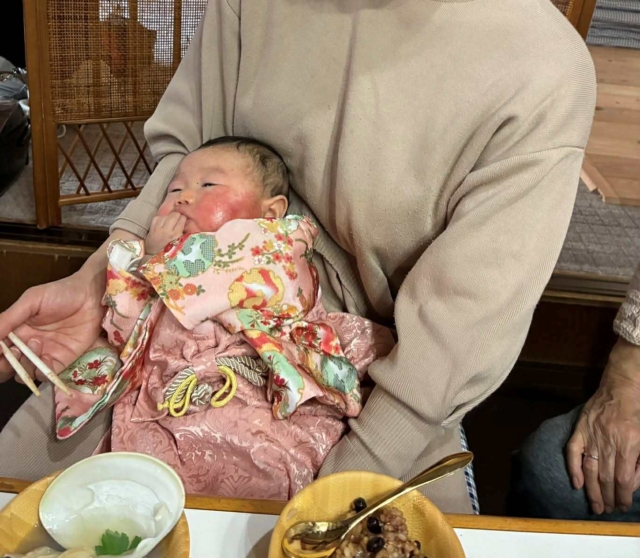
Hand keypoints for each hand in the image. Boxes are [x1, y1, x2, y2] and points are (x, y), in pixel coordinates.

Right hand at [0, 264, 105, 384]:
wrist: (92, 296)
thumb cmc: (61, 293)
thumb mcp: (31, 301)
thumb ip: (9, 318)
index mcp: (15, 331)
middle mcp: (27, 346)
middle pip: (8, 367)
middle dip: (4, 366)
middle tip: (13, 352)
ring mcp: (45, 354)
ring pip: (26, 374)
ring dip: (25, 365)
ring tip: (35, 343)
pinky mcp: (63, 360)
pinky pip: (47, 374)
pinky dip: (42, 371)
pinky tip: (46, 357)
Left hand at [146, 212, 186, 254]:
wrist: (153, 252)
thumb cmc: (169, 248)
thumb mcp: (179, 241)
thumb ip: (183, 231)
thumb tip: (186, 221)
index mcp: (176, 235)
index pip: (182, 219)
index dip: (183, 218)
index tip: (183, 220)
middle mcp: (167, 230)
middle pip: (175, 215)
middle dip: (177, 215)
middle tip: (177, 219)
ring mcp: (158, 227)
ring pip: (167, 215)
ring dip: (169, 217)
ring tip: (170, 221)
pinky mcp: (152, 226)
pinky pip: (159, 216)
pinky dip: (161, 218)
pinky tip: (163, 222)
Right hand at [567, 339, 639, 513]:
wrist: (622, 385)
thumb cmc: (638, 410)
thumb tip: (632, 483)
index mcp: (628, 443)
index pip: (623, 478)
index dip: (622, 496)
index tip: (622, 507)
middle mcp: (608, 441)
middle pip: (605, 477)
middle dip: (607, 497)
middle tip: (608, 511)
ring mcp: (592, 435)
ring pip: (590, 468)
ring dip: (591, 490)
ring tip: (594, 505)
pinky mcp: (580, 428)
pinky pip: (573, 451)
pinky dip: (573, 467)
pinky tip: (575, 483)